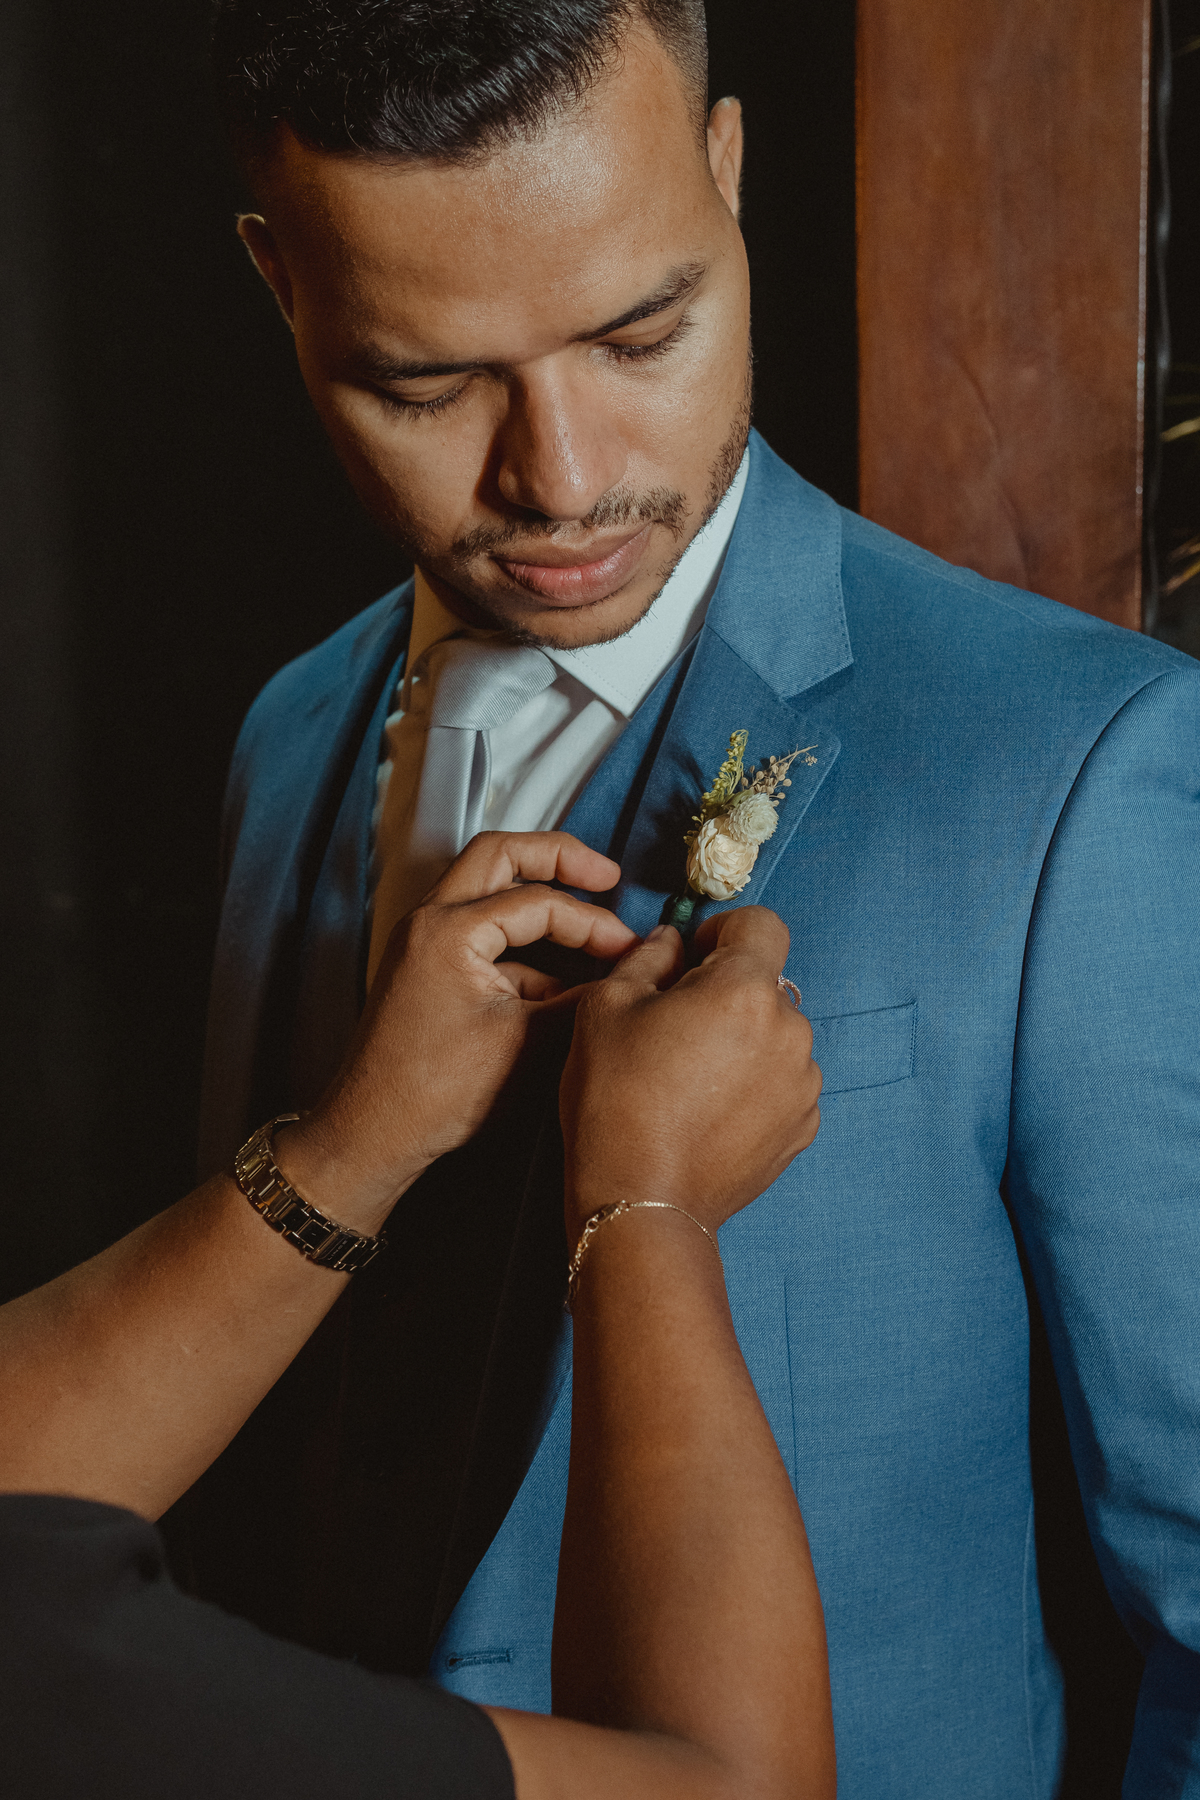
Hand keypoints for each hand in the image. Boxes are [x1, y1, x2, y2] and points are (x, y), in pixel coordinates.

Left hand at [279, 832, 635, 1226]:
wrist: (373, 1134)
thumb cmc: (435, 1093)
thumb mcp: (525, 1042)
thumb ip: (580, 999)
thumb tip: (623, 976)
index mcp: (448, 929)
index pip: (538, 902)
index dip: (593, 922)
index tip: (628, 946)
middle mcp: (428, 921)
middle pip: (499, 856)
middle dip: (557, 859)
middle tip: (605, 875)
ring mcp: (422, 942)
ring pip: (485, 890)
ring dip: (536, 896)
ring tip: (586, 920)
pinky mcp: (426, 968)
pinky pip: (479, 934)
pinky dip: (521, 946)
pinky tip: (560, 981)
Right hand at [559, 907, 820, 1243]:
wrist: (640, 1202)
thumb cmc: (616, 1102)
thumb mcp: (607, 1008)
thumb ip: (648, 957)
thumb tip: (671, 942)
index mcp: (744, 989)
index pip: (761, 924)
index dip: (723, 931)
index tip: (693, 958)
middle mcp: (789, 1030)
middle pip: (765, 984)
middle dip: (726, 992)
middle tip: (675, 1027)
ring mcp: (803, 1082)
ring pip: (774, 1034)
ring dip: (743, 1040)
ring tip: (690, 1079)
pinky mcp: (803, 1125)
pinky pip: (782, 1082)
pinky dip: (754, 1085)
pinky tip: (709, 1111)